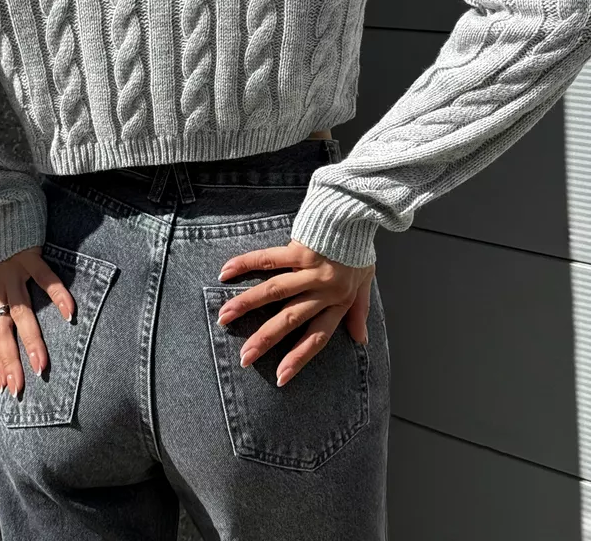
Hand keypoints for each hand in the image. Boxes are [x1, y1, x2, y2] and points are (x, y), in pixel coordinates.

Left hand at [0, 245, 76, 397]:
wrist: (0, 207)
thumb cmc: (3, 246)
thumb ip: (3, 299)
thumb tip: (10, 328)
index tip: (3, 386)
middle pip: (1, 331)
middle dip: (9, 361)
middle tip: (18, 388)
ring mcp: (13, 272)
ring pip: (21, 312)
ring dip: (31, 340)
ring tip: (41, 365)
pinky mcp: (28, 255)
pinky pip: (44, 278)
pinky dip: (57, 296)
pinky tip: (70, 314)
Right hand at [216, 239, 374, 386]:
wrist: (358, 212)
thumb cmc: (358, 248)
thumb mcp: (366, 282)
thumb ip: (360, 311)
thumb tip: (361, 340)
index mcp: (339, 301)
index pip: (317, 337)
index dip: (299, 357)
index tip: (280, 379)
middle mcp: (323, 290)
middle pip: (291, 319)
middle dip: (265, 340)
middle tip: (244, 358)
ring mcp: (310, 269)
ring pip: (275, 292)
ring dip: (247, 305)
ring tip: (224, 317)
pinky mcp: (299, 248)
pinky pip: (268, 259)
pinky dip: (246, 264)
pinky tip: (226, 272)